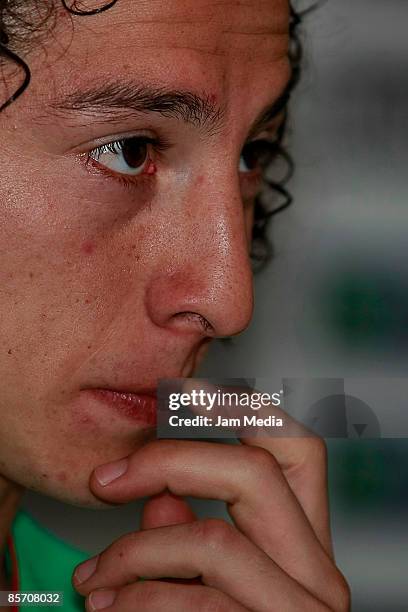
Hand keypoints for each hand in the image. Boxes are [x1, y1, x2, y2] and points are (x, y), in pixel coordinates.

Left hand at [72, 385, 350, 610]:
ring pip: (211, 540)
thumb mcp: (210, 586)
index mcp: (307, 547)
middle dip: (169, 461)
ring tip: (95, 582)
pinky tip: (109, 611)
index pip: (297, 449)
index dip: (241, 412)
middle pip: (254, 471)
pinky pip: (188, 602)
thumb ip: (188, 538)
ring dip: (133, 553)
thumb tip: (157, 502)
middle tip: (108, 479)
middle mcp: (318, 575)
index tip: (182, 395)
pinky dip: (133, 602)